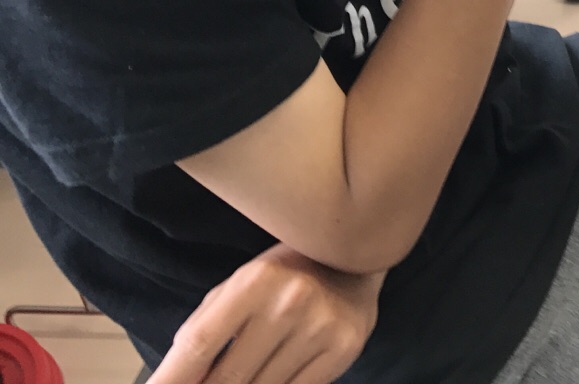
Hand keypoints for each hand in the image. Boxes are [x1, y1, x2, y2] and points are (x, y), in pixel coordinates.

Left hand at [148, 244, 382, 383]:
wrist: (354, 260)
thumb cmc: (284, 275)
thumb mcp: (240, 285)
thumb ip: (205, 328)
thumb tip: (172, 382)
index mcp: (254, 281)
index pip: (198, 344)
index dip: (170, 379)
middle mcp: (288, 303)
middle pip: (226, 378)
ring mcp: (319, 328)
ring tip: (237, 380)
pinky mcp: (343, 348)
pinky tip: (269, 379)